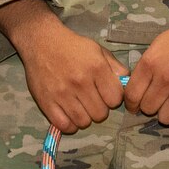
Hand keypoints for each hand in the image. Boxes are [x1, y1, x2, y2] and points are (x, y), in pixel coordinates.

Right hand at [3, 4, 123, 133]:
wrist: (41, 41)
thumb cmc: (73, 46)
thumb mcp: (98, 50)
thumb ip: (115, 67)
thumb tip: (127, 83)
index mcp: (96, 68)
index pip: (115, 99)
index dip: (113, 98)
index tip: (105, 93)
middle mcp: (80, 82)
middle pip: (100, 114)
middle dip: (99, 109)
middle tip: (92, 100)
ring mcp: (62, 94)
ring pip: (84, 122)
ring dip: (85, 117)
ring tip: (81, 106)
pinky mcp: (46, 102)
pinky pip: (64, 126)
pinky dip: (70, 124)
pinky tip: (70, 115)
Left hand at [124, 15, 168, 125]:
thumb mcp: (156, 46)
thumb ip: (145, 68)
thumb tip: (136, 89)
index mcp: (151, 63)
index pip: (132, 95)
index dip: (131, 104)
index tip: (135, 106)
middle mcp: (166, 78)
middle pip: (148, 109)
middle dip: (150, 106)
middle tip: (157, 100)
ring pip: (166, 118)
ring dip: (167, 113)